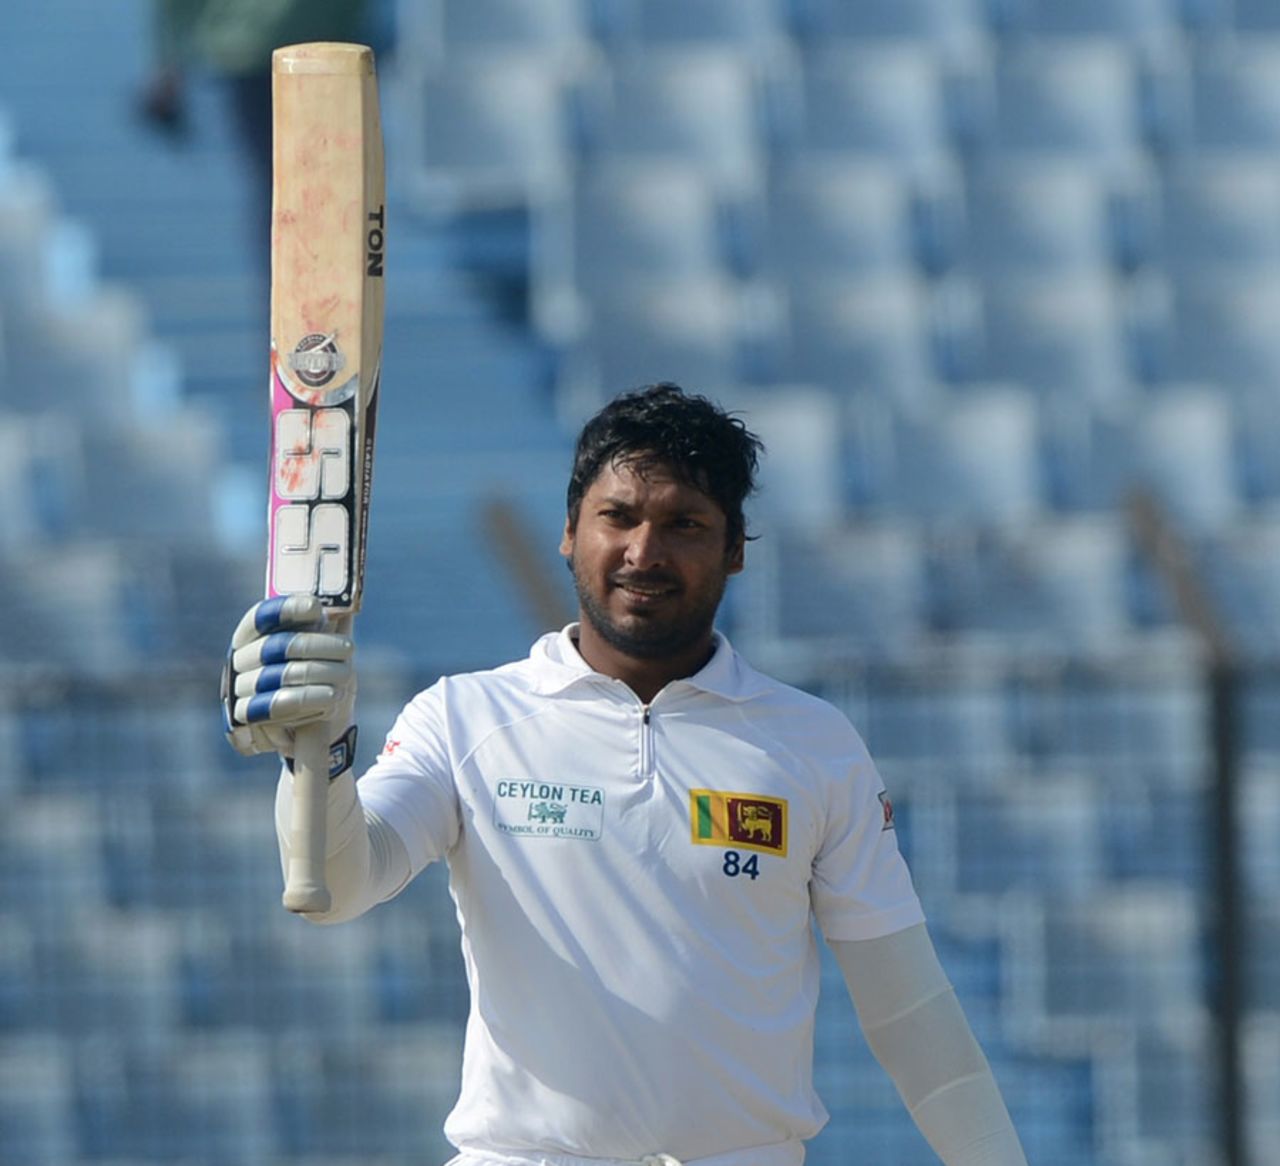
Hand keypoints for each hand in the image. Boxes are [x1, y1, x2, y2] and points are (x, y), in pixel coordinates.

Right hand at [221, 596, 354, 757]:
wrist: (305, 723)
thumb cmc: (313, 674)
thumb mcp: (319, 648)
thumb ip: (326, 626)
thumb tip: (345, 607)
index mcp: (252, 634)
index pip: (263, 615)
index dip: (288, 608)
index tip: (316, 607)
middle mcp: (242, 657)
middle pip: (278, 645)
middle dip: (318, 645)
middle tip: (349, 648)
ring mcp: (242, 685)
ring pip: (282, 675)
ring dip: (321, 673)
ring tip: (347, 674)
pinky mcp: (249, 713)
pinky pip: (279, 704)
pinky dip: (310, 698)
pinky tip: (332, 695)